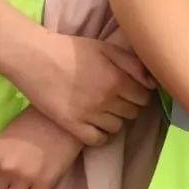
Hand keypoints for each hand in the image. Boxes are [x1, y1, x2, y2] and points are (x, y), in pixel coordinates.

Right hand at [11, 33, 153, 145]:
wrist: (35, 58)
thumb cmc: (72, 49)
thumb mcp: (107, 48)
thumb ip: (133, 64)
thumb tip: (152, 83)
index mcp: (117, 79)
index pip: (144, 98)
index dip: (140, 95)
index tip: (132, 91)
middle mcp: (106, 99)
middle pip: (132, 113)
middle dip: (128, 106)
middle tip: (117, 99)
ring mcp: (88, 114)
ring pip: (116, 127)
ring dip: (115, 120)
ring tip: (105, 110)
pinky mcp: (71, 125)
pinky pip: (96, 140)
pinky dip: (100, 135)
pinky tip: (95, 125)